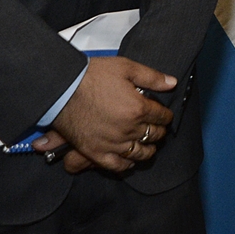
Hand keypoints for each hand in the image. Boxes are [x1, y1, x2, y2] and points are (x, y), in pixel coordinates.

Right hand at [32, 55, 175, 172]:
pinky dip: (126, 164)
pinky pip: (117, 165)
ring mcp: (112, 143)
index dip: (165, 115)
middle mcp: (128, 129)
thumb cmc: (92, 76)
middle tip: (158, 127)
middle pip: (153, 134)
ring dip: (148, 149)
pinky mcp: (95, 152)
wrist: (62, 88)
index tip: (164, 114)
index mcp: (138, 108)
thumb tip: (172, 83)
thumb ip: (152, 77)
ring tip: (150, 146)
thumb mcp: (126, 68)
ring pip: (139, 153)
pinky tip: (130, 161)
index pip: (162, 116)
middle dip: (159, 130)